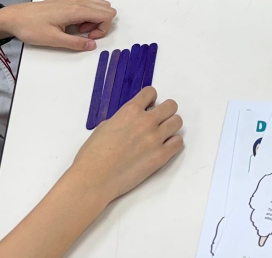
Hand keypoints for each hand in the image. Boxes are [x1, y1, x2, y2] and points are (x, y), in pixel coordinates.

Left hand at [0, 0, 115, 49]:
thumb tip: (92, 45)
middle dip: (100, 22)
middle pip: (106, 7)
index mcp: (75, 9)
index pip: (106, 14)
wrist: (16, 17)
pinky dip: (89, 10)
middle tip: (83, 32)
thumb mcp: (53, 40)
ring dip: (95, 16)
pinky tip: (75, 20)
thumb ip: (75, 43)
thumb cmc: (32, 28)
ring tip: (78, 27)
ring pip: (100, 2)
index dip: (103, 29)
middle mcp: (77, 0)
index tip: (88, 37)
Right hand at [69, 88, 182, 205]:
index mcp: (130, 111)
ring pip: (177, 121)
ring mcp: (155, 139)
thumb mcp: (105, 126)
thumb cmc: (93, 155)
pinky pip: (179, 142)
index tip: (149, 106)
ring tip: (161, 134)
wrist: (94, 179)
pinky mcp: (161, 156)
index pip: (151, 92)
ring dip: (170, 126)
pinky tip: (163, 147)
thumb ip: (123, 119)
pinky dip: (173, 143)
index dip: (150, 99)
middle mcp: (146, 121)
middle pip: (171, 105)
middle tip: (158, 120)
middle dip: (165, 111)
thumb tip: (132, 121)